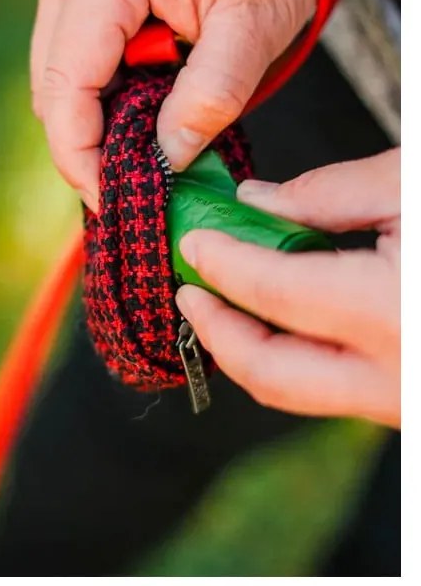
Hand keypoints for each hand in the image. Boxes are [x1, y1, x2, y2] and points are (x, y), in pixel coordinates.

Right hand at [31, 0, 316, 210]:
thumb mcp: (256, 21)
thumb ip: (210, 97)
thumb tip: (164, 161)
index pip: (65, 87)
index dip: (80, 155)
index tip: (112, 198)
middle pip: (51, 88)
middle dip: (88, 142)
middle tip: (138, 177)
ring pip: (54, 77)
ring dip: (94, 118)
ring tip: (146, 137)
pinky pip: (69, 57)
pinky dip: (98, 92)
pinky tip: (137, 102)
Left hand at [175, 148, 399, 427]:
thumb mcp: (416, 182)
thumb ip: (329, 194)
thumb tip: (255, 203)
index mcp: (399, 314)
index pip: (275, 294)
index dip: (222, 264)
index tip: (193, 242)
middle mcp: (400, 377)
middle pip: (271, 373)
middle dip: (216, 331)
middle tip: (187, 289)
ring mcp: (406, 402)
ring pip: (297, 390)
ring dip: (247, 347)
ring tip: (220, 299)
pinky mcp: (408, 402)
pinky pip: (330, 387)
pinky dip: (290, 354)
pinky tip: (276, 315)